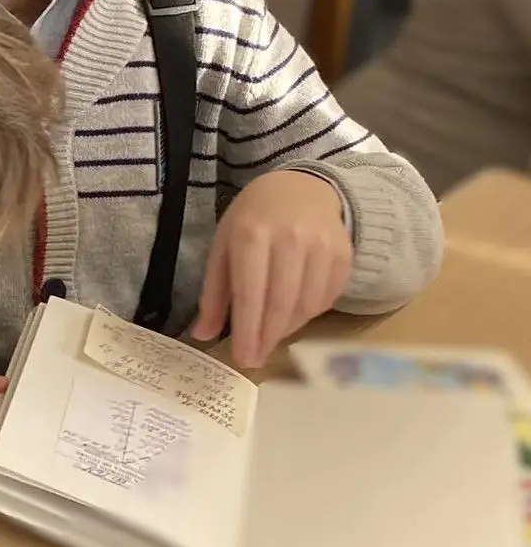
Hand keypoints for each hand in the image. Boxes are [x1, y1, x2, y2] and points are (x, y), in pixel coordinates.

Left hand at [192, 170, 351, 368]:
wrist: (299, 189)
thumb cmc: (252, 220)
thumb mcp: (223, 247)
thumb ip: (213, 292)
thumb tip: (202, 335)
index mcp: (250, 235)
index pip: (249, 294)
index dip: (247, 331)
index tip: (243, 358)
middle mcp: (289, 239)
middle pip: (280, 303)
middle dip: (267, 338)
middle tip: (255, 358)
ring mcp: (321, 245)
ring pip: (307, 305)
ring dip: (288, 329)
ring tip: (271, 335)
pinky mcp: (344, 253)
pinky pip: (327, 298)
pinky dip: (310, 314)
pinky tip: (294, 315)